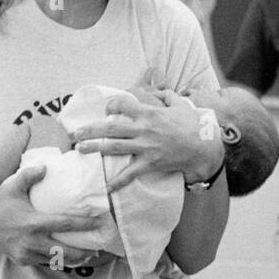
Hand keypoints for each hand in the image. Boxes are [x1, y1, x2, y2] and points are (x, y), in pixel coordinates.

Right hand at [0, 163, 108, 268]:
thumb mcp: (13, 188)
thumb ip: (30, 175)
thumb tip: (45, 167)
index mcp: (35, 222)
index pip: (66, 224)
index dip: (85, 224)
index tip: (98, 223)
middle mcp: (33, 241)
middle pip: (66, 251)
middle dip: (84, 252)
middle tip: (97, 250)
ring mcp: (28, 253)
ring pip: (56, 260)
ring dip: (72, 259)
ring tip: (86, 256)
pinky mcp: (23, 261)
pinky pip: (44, 263)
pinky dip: (56, 261)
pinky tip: (64, 258)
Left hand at [71, 93, 223, 191]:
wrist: (204, 146)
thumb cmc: (193, 124)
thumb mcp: (180, 104)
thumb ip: (167, 96)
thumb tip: (161, 90)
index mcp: (148, 112)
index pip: (121, 104)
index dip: (111, 106)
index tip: (107, 110)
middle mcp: (143, 128)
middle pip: (110, 128)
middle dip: (90, 129)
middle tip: (74, 133)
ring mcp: (145, 147)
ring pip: (114, 147)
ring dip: (95, 148)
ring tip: (79, 149)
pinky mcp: (150, 163)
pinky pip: (130, 173)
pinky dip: (118, 181)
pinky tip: (107, 188)